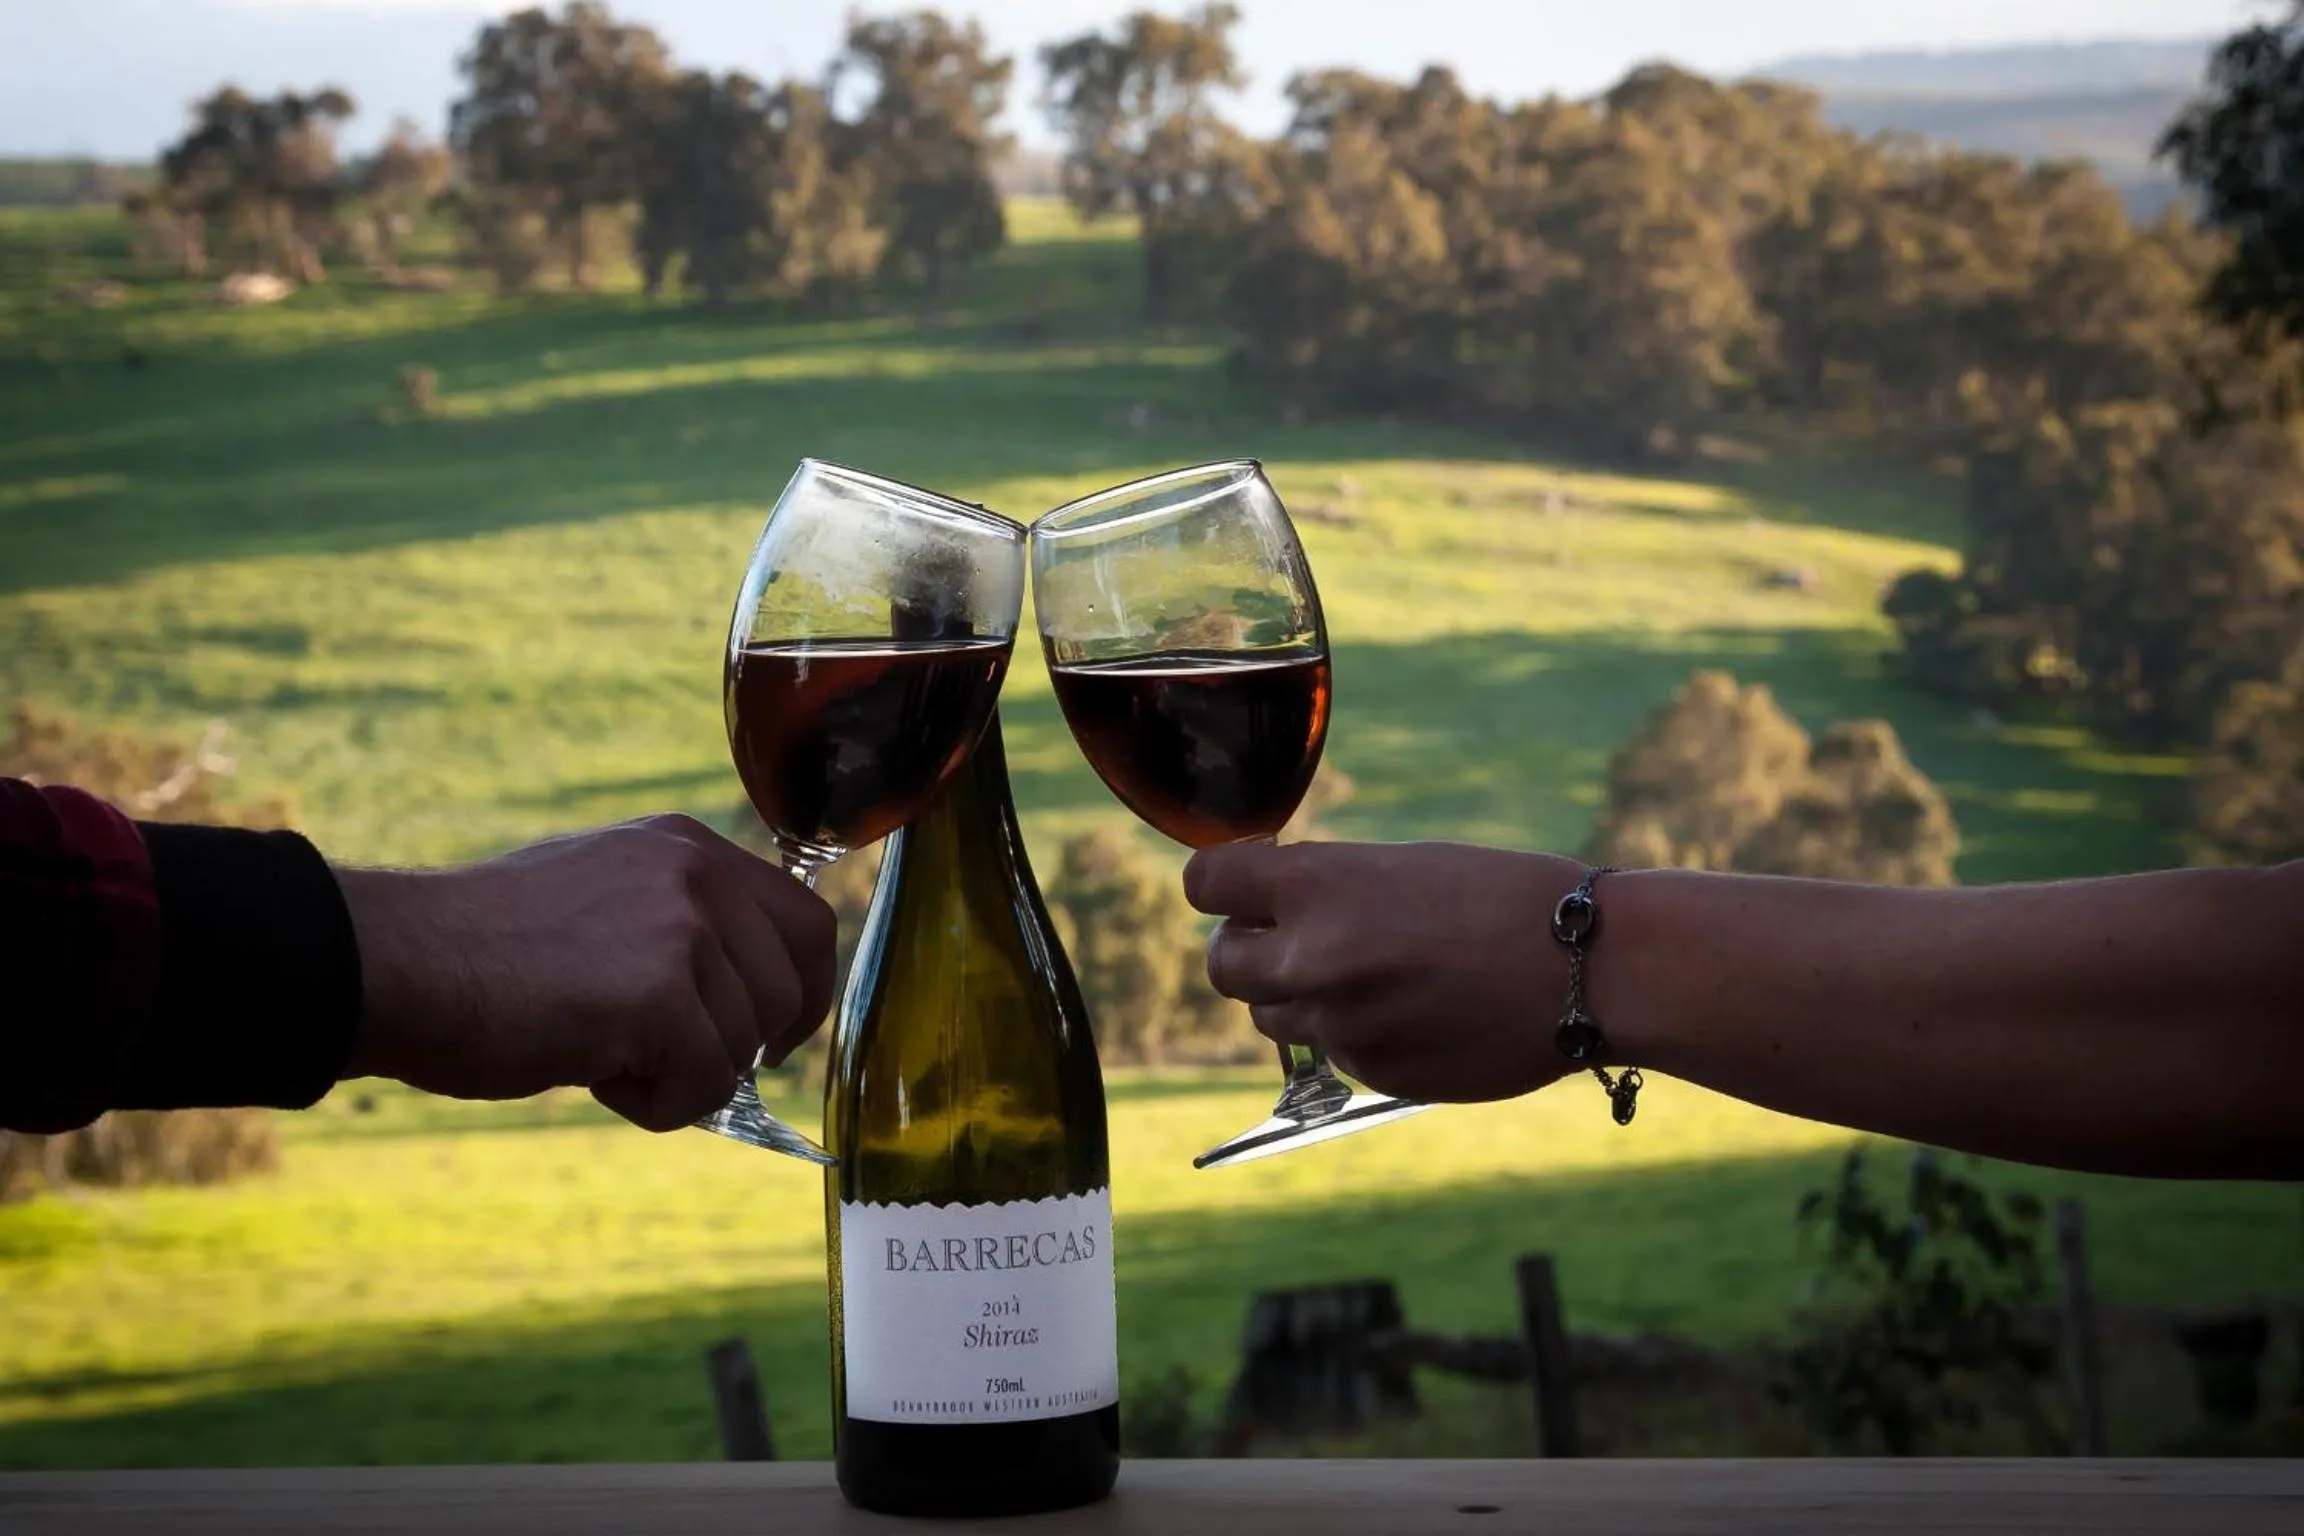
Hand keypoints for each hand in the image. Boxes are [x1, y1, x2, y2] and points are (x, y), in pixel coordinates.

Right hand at [338, 814, 836, 1131]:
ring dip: (678, 1077)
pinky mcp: (659, 994)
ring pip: (742, 1048)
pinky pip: (703, 1085)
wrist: (398, 963)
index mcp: (688, 847)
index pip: (804, 922)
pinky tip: (593, 1073)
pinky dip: (655, 1105)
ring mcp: (682, 929)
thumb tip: (739, 1002)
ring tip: (596, 1050)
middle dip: (736, 1046)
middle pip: (786, 991)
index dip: (802, 993)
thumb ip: (675, 928)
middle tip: (658, 1056)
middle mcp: (697, 874)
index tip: (772, 1038)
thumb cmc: (481, 951)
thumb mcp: (601, 899)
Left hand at [1185, 840, 1584, 1102]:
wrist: (1586, 967)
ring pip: (1269, 1017)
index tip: (1243, 886)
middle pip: (1221, 964)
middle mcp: (1313, 957)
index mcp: (1318, 885)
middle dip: (1246, 948)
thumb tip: (1270, 911)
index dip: (1222, 884)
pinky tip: (1413, 1010)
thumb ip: (1326, 892)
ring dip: (1296, 996)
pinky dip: (1354, 1034)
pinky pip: (1332, 1053)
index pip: (1205, 883)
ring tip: (1364, 973)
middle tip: (1286, 937)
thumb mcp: (1402, 867)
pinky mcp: (1372, 1072)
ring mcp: (1340, 1024)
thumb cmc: (1505, 896)